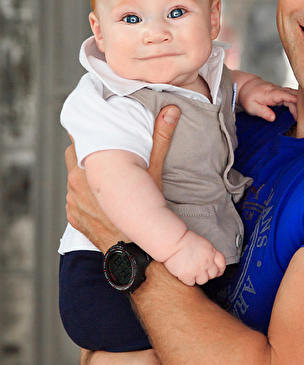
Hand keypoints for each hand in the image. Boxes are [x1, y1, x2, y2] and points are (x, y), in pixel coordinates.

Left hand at [65, 105, 180, 250]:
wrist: (134, 253)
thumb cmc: (142, 215)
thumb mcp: (153, 173)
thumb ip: (159, 139)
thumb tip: (170, 111)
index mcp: (88, 168)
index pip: (78, 140)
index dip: (88, 134)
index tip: (96, 130)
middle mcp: (75, 183)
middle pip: (73, 157)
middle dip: (86, 154)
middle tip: (104, 154)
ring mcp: (72, 202)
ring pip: (73, 180)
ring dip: (85, 178)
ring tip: (103, 179)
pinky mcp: (73, 218)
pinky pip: (74, 201)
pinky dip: (84, 198)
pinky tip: (100, 200)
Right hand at [164, 230, 225, 285]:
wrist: (172, 241)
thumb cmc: (184, 240)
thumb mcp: (202, 244)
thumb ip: (208, 253)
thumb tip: (210, 261)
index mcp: (211, 252)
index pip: (221, 264)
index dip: (220, 269)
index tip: (217, 272)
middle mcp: (207, 262)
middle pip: (212, 274)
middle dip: (207, 274)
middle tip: (199, 271)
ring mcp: (198, 270)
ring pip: (203, 281)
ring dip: (197, 278)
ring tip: (190, 271)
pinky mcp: (187, 275)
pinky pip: (191, 283)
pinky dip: (187, 280)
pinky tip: (183, 273)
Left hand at [238, 77, 297, 121]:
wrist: (246, 86)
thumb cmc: (248, 97)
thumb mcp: (251, 107)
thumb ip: (262, 112)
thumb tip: (273, 118)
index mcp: (270, 93)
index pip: (284, 94)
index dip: (293, 99)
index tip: (302, 105)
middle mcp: (277, 90)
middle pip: (292, 94)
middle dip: (300, 104)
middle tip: (303, 118)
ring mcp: (280, 90)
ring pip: (294, 94)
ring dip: (300, 103)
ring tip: (303, 116)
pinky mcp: (282, 93)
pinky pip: (292, 96)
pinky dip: (297, 102)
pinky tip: (300, 111)